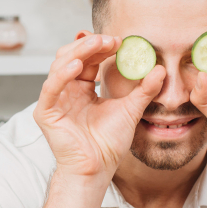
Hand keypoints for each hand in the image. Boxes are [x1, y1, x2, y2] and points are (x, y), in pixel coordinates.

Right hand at [35, 32, 165, 178]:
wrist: (98, 168)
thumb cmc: (108, 143)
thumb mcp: (130, 110)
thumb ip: (144, 89)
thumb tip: (161, 69)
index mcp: (81, 88)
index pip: (87, 60)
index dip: (101, 47)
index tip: (119, 41)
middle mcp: (66, 91)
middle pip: (70, 56)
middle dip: (90, 45)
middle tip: (110, 39)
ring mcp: (54, 101)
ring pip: (59, 66)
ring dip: (77, 52)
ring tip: (96, 44)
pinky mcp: (45, 113)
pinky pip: (50, 89)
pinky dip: (61, 75)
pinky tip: (77, 66)